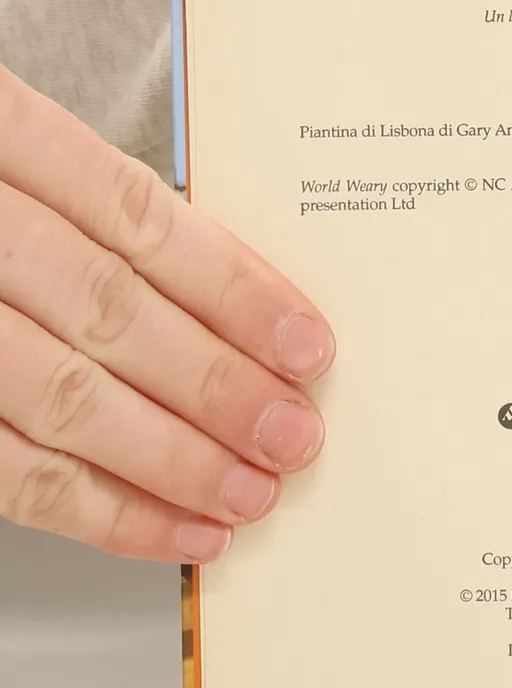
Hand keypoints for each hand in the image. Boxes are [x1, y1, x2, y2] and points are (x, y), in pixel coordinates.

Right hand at [0, 65, 332, 562]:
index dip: (232, 288)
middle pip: (107, 311)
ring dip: (170, 458)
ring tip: (248, 493)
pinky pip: (6, 468)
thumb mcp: (21, 160)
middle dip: (215, 385)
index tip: (306, 345)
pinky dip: (98, 509)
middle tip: (292, 434)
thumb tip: (247, 313)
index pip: (136, 218)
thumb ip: (109, 220)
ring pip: (58, 396)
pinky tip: (172, 528)